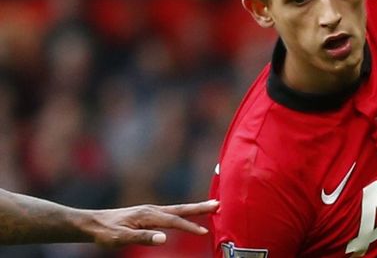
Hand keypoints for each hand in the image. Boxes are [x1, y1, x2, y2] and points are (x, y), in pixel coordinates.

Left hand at [79, 199, 218, 246]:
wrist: (93, 223)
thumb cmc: (106, 232)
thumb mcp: (122, 237)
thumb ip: (143, 237)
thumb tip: (164, 238)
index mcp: (149, 214)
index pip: (174, 221)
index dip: (189, 227)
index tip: (203, 232)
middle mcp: (153, 209)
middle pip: (181, 209)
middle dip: (200, 208)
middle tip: (217, 204)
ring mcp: (151, 210)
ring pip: (177, 209)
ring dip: (194, 208)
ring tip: (210, 206)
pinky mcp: (149, 214)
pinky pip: (171, 212)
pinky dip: (183, 212)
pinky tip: (187, 214)